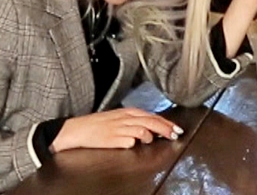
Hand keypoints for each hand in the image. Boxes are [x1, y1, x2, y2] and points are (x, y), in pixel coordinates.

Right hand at [50, 108, 181, 151]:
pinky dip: (135, 141)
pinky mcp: (112, 139)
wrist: (79, 129)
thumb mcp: (119, 118)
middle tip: (175, 135)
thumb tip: (152, 128)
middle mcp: (126, 118)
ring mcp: (119, 129)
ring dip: (151, 135)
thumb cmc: (99, 125)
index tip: (177, 129)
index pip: (152, 116)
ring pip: (142, 129)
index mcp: (129, 112)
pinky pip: (127, 140)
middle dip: (165, 129)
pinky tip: (138, 144)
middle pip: (150, 122)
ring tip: (155, 140)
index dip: (166, 123)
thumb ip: (135, 121)